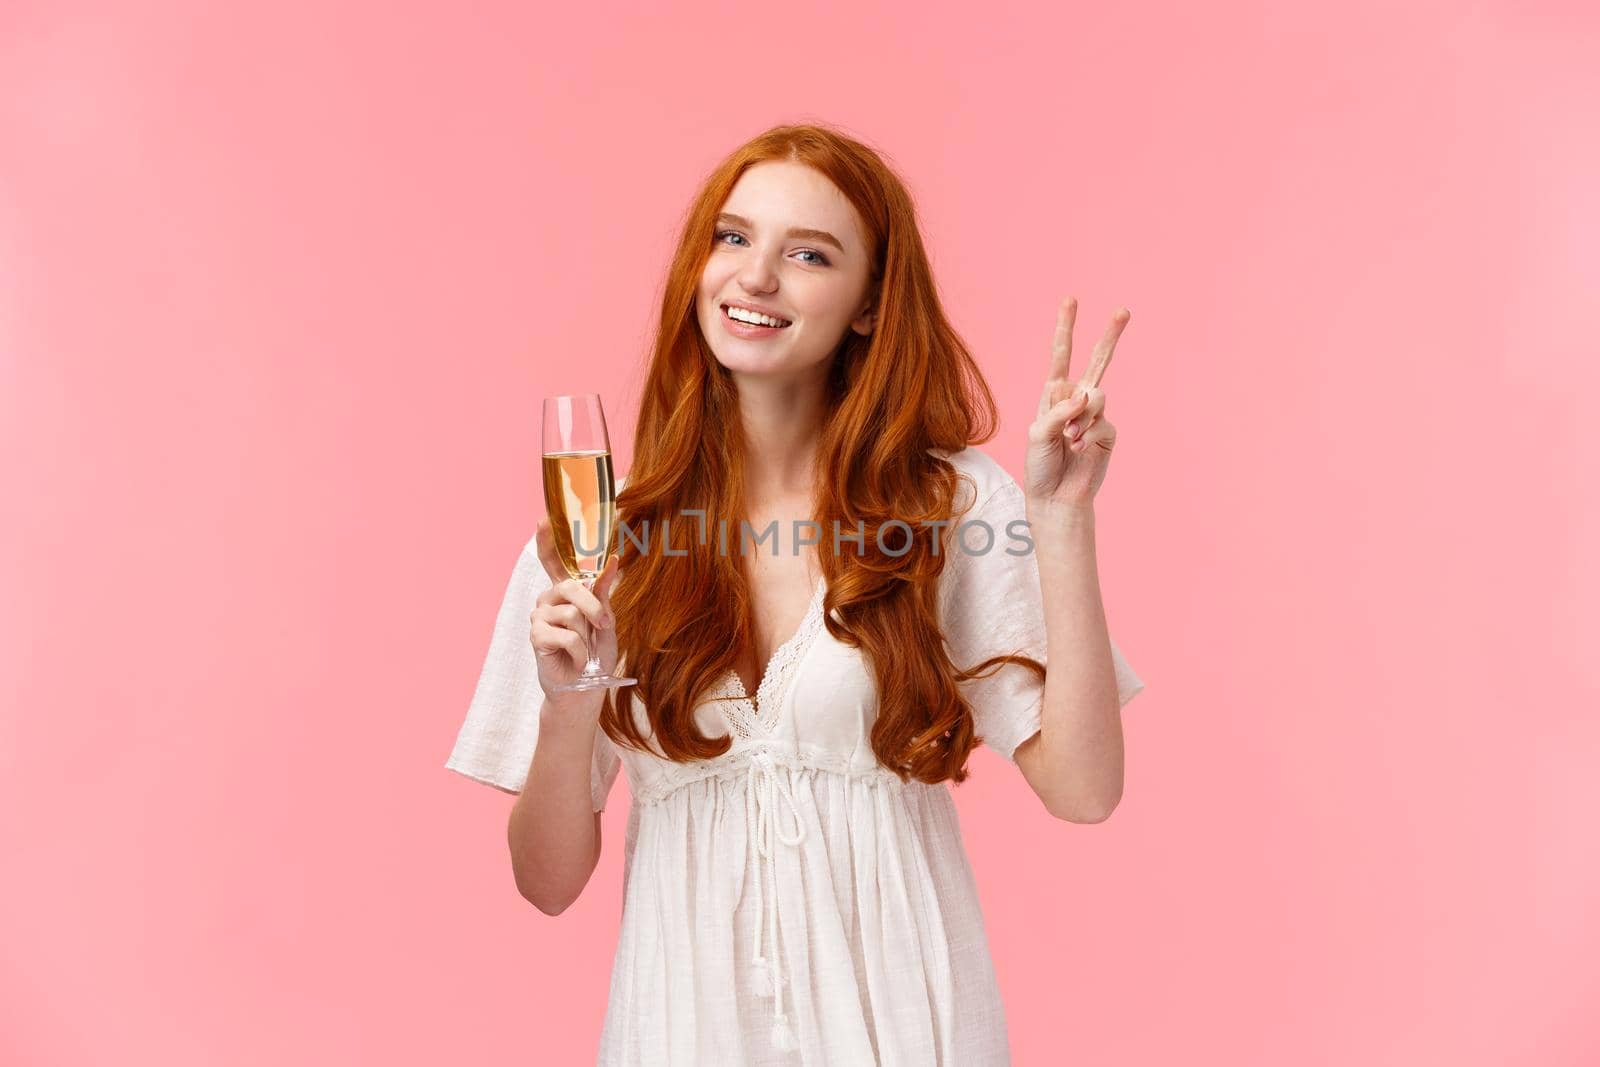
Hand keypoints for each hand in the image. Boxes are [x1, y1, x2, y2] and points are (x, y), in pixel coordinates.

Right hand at [529, 516, 622, 706]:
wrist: (585, 688)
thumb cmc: (596, 654)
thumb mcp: (605, 620)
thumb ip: (603, 592)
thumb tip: (613, 560)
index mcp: (565, 591)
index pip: (552, 559)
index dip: (548, 539)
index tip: (544, 518)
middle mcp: (549, 598)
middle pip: (571, 586)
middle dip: (594, 609)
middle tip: (604, 628)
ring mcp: (539, 616)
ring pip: (573, 614)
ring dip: (588, 638)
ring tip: (584, 650)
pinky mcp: (536, 636)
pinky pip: (567, 636)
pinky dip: (580, 652)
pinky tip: (576, 661)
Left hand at [1024, 297, 1129, 508]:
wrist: (1056, 496)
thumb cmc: (1040, 465)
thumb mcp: (1038, 434)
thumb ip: (1059, 410)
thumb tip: (1087, 394)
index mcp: (1053, 394)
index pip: (1061, 355)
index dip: (1065, 328)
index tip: (1071, 300)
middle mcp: (1076, 399)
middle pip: (1096, 362)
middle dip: (1110, 336)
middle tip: (1123, 311)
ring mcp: (1094, 415)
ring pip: (1096, 395)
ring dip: (1080, 416)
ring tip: (1069, 439)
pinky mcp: (1108, 431)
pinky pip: (1101, 421)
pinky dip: (1087, 434)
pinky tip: (1078, 448)